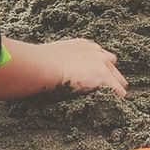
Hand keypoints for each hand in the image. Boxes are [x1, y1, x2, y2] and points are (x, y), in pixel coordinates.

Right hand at [0, 37, 127, 99]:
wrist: (42, 65)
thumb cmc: (37, 63)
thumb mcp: (46, 59)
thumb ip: (46, 63)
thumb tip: (28, 69)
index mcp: (80, 45)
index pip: (96, 52)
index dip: (97, 64)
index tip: (96, 71)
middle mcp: (94, 51)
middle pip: (110, 62)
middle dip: (112, 72)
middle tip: (114, 84)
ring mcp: (101, 63)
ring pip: (117, 76)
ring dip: (117, 85)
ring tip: (121, 94)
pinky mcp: (104, 77)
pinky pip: (117, 89)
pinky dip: (117, 97)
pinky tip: (119, 104)